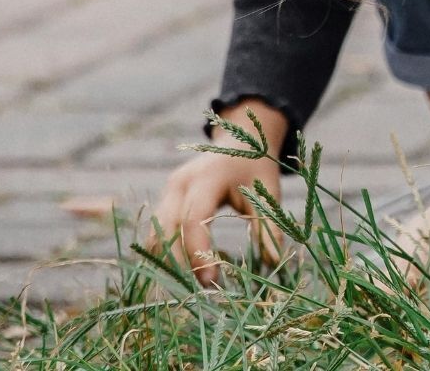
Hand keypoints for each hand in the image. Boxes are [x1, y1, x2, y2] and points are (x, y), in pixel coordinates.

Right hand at [149, 101, 287, 284]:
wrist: (240, 139)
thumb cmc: (257, 167)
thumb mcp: (267, 193)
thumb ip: (268, 226)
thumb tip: (272, 262)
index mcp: (206, 178)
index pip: (193, 220)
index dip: (198, 252)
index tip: (211, 281)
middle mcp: (180, 183)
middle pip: (168, 230)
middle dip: (179, 263)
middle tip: (199, 291)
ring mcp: (169, 190)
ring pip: (157, 233)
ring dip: (169, 260)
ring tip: (190, 285)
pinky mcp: (166, 198)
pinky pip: (158, 230)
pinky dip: (166, 252)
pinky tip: (183, 270)